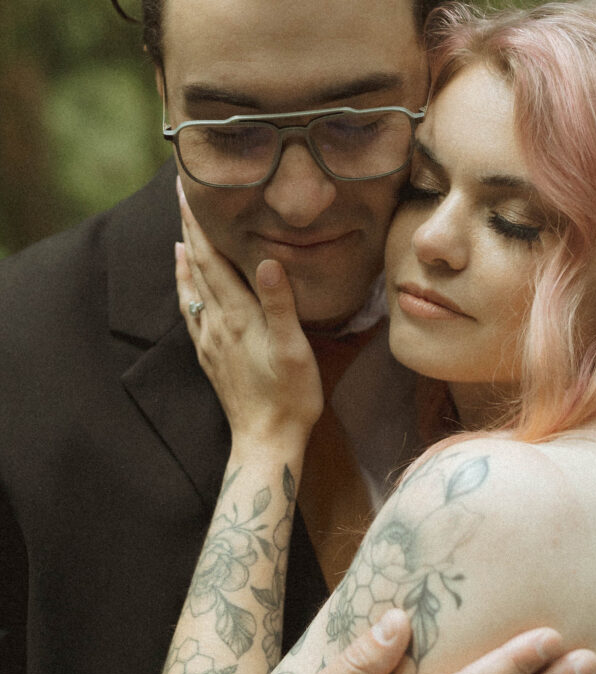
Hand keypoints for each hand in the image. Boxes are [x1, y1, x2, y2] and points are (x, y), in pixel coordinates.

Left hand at [175, 178, 323, 452]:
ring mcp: (210, 341)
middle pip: (197, 267)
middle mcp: (217, 323)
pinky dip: (185, 287)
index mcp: (237, 316)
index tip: (189, 191)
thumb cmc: (289, 397)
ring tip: (182, 229)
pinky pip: (191, 311)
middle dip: (189, 229)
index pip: (211, 259)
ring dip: (185, 255)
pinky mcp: (210, 356)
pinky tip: (185, 281)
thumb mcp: (293, 349)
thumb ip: (279, 303)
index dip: (200, 224)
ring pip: (190, 287)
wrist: (266, 440)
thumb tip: (267, 259)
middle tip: (183, 195)